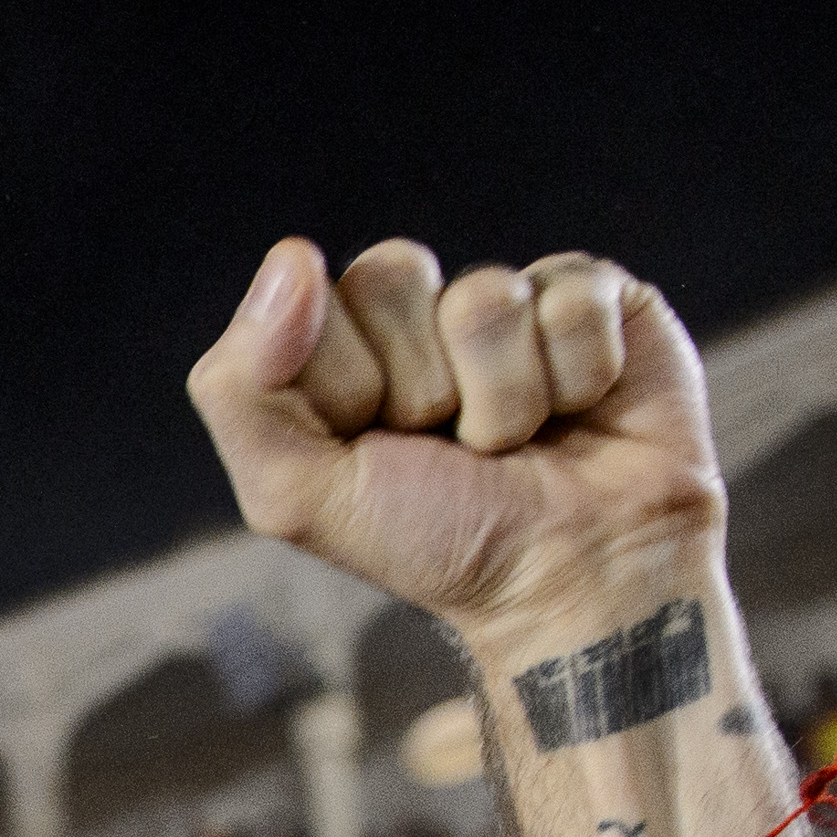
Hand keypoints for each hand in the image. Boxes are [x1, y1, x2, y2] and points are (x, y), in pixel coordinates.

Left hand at [188, 238, 719, 647]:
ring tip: (519, 442)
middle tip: (451, 448)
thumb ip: (241, 389)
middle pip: (392, 273)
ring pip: (485, 296)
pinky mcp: (595, 295)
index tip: (377, 447)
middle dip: (422, 386)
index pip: (307, 298)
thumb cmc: (437, 543)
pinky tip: (581, 412)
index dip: (346, 383)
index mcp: (335, 351)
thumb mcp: (297, 496)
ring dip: (504, 398)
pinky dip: (577, 377)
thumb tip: (290, 259)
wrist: (576, 577)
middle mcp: (418, 314)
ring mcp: (508, 297)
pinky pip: (572, 297)